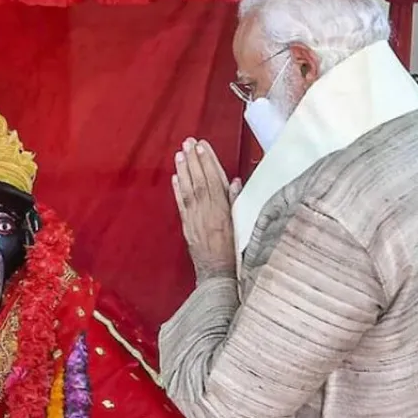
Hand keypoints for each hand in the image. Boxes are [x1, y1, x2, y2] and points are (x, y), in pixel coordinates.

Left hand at [172, 138, 240, 283]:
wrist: (219, 275)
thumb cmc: (236, 252)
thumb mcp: (242, 225)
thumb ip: (237, 202)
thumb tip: (234, 181)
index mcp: (224, 211)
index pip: (215, 180)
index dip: (208, 162)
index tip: (202, 146)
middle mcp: (208, 213)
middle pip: (200, 181)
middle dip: (193, 160)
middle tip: (188, 142)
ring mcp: (195, 220)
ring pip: (189, 190)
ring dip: (184, 170)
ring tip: (179, 154)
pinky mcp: (187, 228)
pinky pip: (181, 205)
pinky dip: (177, 190)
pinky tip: (175, 177)